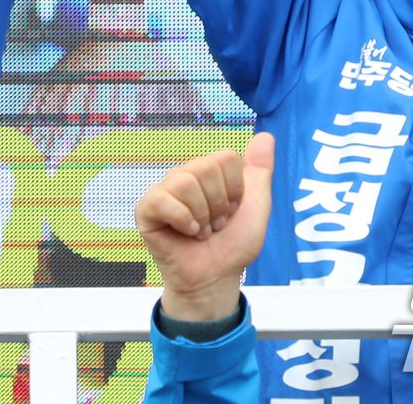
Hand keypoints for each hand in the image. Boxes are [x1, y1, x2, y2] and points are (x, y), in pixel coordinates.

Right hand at [136, 132, 273, 321]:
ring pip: (185, 182)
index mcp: (210, 172)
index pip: (225, 158)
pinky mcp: (147, 209)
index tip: (232, 210)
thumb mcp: (257, 206)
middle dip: (218, 204)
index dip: (235, 189)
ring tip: (201, 231)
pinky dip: (182, 220)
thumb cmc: (233, 245)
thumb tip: (266, 136)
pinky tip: (186, 232)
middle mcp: (186, 176)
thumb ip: (261, 171)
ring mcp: (165, 191)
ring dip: (201, 215)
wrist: (214, 278)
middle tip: (215, 224)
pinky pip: (162, 199)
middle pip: (205, 167)